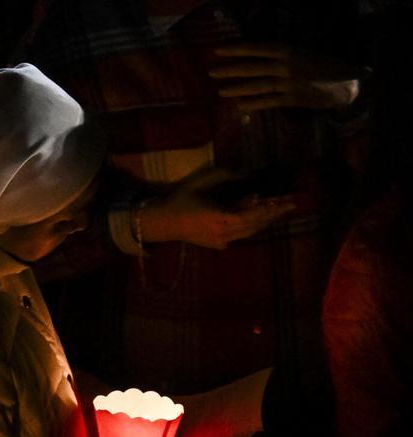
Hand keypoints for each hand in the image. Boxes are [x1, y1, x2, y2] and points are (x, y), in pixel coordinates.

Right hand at [139, 169, 295, 249]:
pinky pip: (242, 234)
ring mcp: (222, 242)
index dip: (270, 208)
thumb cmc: (182, 199)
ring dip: (265, 220)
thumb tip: (248, 173)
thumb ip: (227, 175)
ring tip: (279, 209)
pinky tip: (258, 215)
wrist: (164, 223)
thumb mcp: (203, 181)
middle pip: (256, 225)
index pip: (252, 215)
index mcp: (219, 219)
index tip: (286, 201)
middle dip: (274, 214)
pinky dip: (252, 224)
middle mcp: (224, 234)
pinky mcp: (219, 244)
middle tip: (291, 204)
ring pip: (251, 232)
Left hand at [209, 44, 361, 112]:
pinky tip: (238, 106)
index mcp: (289, 51)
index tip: (218, 49)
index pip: (257, 49)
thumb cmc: (324, 66)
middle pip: (252, 68)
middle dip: (230, 70)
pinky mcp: (291, 100)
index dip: (237, 49)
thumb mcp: (304, 53)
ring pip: (257, 86)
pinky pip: (267, 102)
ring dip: (237, 89)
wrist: (346, 84)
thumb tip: (257, 56)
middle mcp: (286, 66)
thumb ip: (282, 55)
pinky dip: (252, 104)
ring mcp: (288, 84)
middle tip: (211, 72)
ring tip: (220, 91)